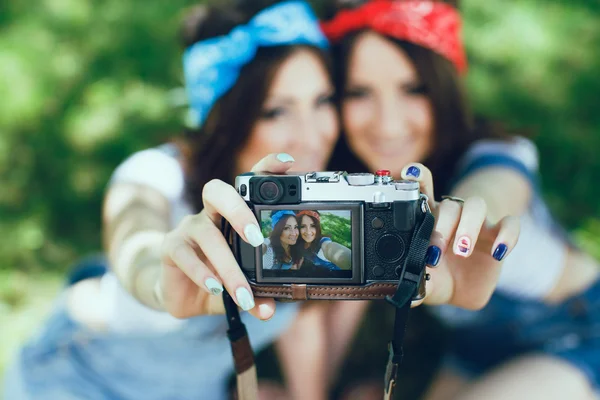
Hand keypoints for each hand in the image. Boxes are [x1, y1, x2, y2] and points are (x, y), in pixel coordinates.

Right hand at [157, 153, 295, 319]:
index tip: (287, 162)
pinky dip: (201, 273)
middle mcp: (211, 215)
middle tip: (256, 237)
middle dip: (238, 209)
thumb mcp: (241, 288)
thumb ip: (256, 295)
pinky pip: (184, 254)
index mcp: (234, 216)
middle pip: (219, 191)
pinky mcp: (171, 247)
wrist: (182, 296)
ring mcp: (189, 228)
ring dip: (227, 266)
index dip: (266, 168)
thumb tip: (269, 308)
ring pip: (207, 234)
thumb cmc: (218, 280)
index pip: (248, 183)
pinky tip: (214, 289)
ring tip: (242, 292)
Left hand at [402, 163, 519, 309]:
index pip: (423, 189)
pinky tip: (497, 253)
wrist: (462, 290)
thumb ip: (415, 286)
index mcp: (428, 218)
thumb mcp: (425, 284)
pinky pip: (511, 224)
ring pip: (475, 206)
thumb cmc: (438, 277)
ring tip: (461, 250)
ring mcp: (477, 223)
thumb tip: (402, 294)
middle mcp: (452, 215)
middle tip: (435, 253)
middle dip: (441, 226)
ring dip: (468, 226)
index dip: (418, 177)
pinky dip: (507, 235)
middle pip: (449, 204)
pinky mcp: (498, 235)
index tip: (409, 173)